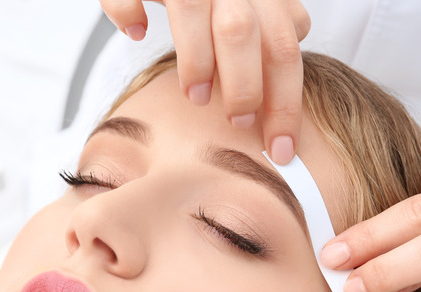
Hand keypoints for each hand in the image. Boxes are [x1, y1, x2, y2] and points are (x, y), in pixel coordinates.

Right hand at [100, 0, 310, 163]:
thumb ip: (275, 23)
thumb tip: (292, 54)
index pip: (284, 48)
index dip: (286, 104)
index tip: (281, 149)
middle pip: (243, 32)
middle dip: (244, 87)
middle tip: (238, 121)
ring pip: (192, 9)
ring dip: (195, 60)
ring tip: (196, 96)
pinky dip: (128, 10)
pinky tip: (135, 30)